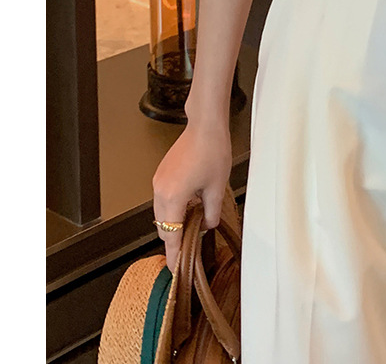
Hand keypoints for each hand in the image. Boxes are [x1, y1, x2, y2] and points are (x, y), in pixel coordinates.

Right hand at [152, 121, 232, 272]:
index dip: (174, 255)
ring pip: (162, 213)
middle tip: (189, 249)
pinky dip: (173, 208)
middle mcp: (160, 191)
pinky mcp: (161, 174)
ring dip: (175, 222)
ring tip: (193, 226)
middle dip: (175, 239)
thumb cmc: (212, 151)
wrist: (204, 126)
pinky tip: (190, 205)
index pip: (171, 236)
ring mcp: (158, 181)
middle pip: (163, 226)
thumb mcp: (216, 187)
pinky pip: (163, 199)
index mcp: (172, 198)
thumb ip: (211, 213)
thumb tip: (207, 226)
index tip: (175, 270)